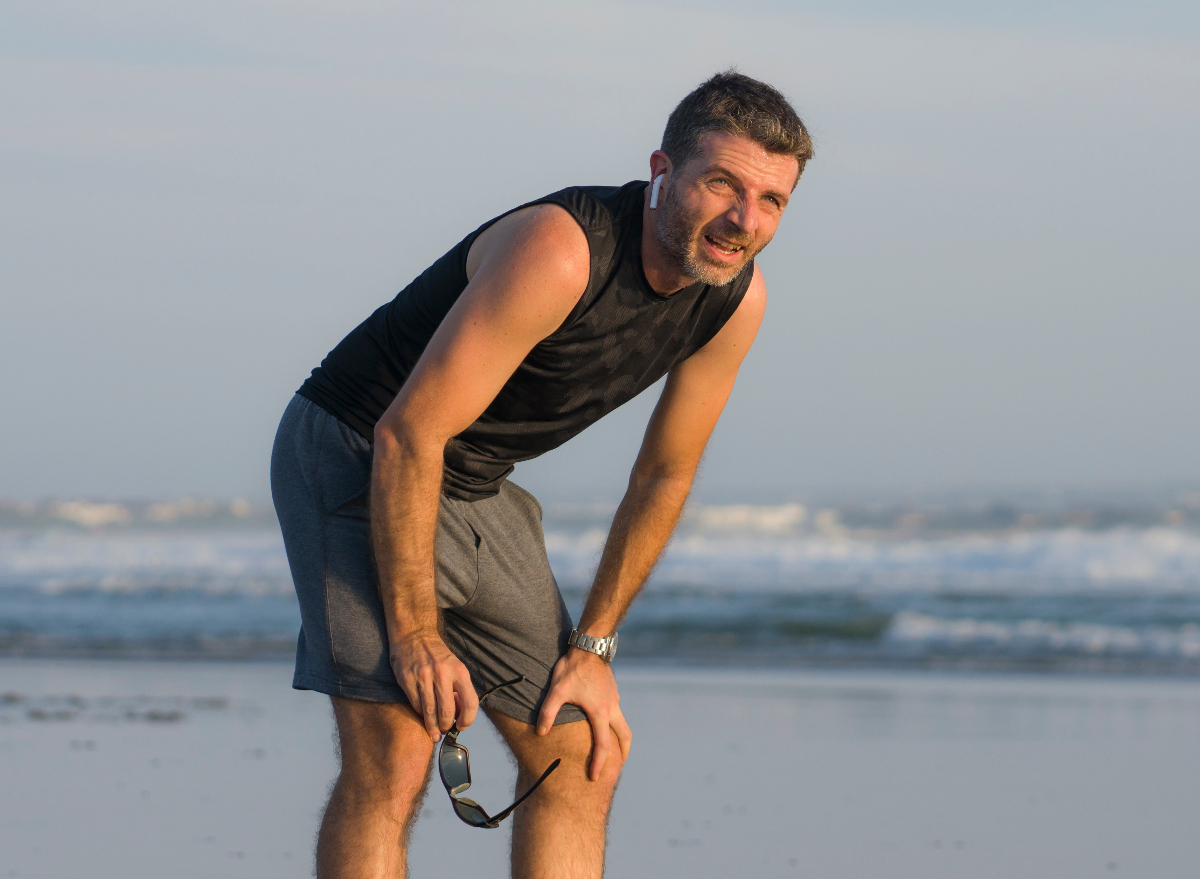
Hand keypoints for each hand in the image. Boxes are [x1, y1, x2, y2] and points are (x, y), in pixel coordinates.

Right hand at [390, 630, 478, 741]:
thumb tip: (460, 715)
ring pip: (430, 711)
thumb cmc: (438, 654)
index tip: (462, 726)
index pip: (471, 702)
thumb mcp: (455, 666)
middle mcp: (442, 673)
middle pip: (447, 711)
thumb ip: (459, 689)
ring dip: (432, 727)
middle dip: (446, 725)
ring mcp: (423, 677)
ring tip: (434, 733)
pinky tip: (423, 716)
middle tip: (445, 730)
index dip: (468, 720)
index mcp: (459, 671)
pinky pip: (416, 705)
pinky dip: (421, 714)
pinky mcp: (407, 680)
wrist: (414, 635)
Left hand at [536, 647, 632, 780]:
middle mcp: (612, 707)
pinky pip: (617, 712)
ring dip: (620, 738)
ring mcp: (614, 698)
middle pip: (625, 736)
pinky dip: (614, 723)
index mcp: (600, 712)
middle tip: (617, 767)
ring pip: (623, 723)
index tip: (595, 777)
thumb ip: (548, 712)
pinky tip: (602, 723)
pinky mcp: (612, 691)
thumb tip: (541, 733)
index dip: (599, 763)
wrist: (589, 645)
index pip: (603, 745)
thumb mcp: (556, 691)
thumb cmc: (572, 668)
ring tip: (612, 749)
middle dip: (623, 754)